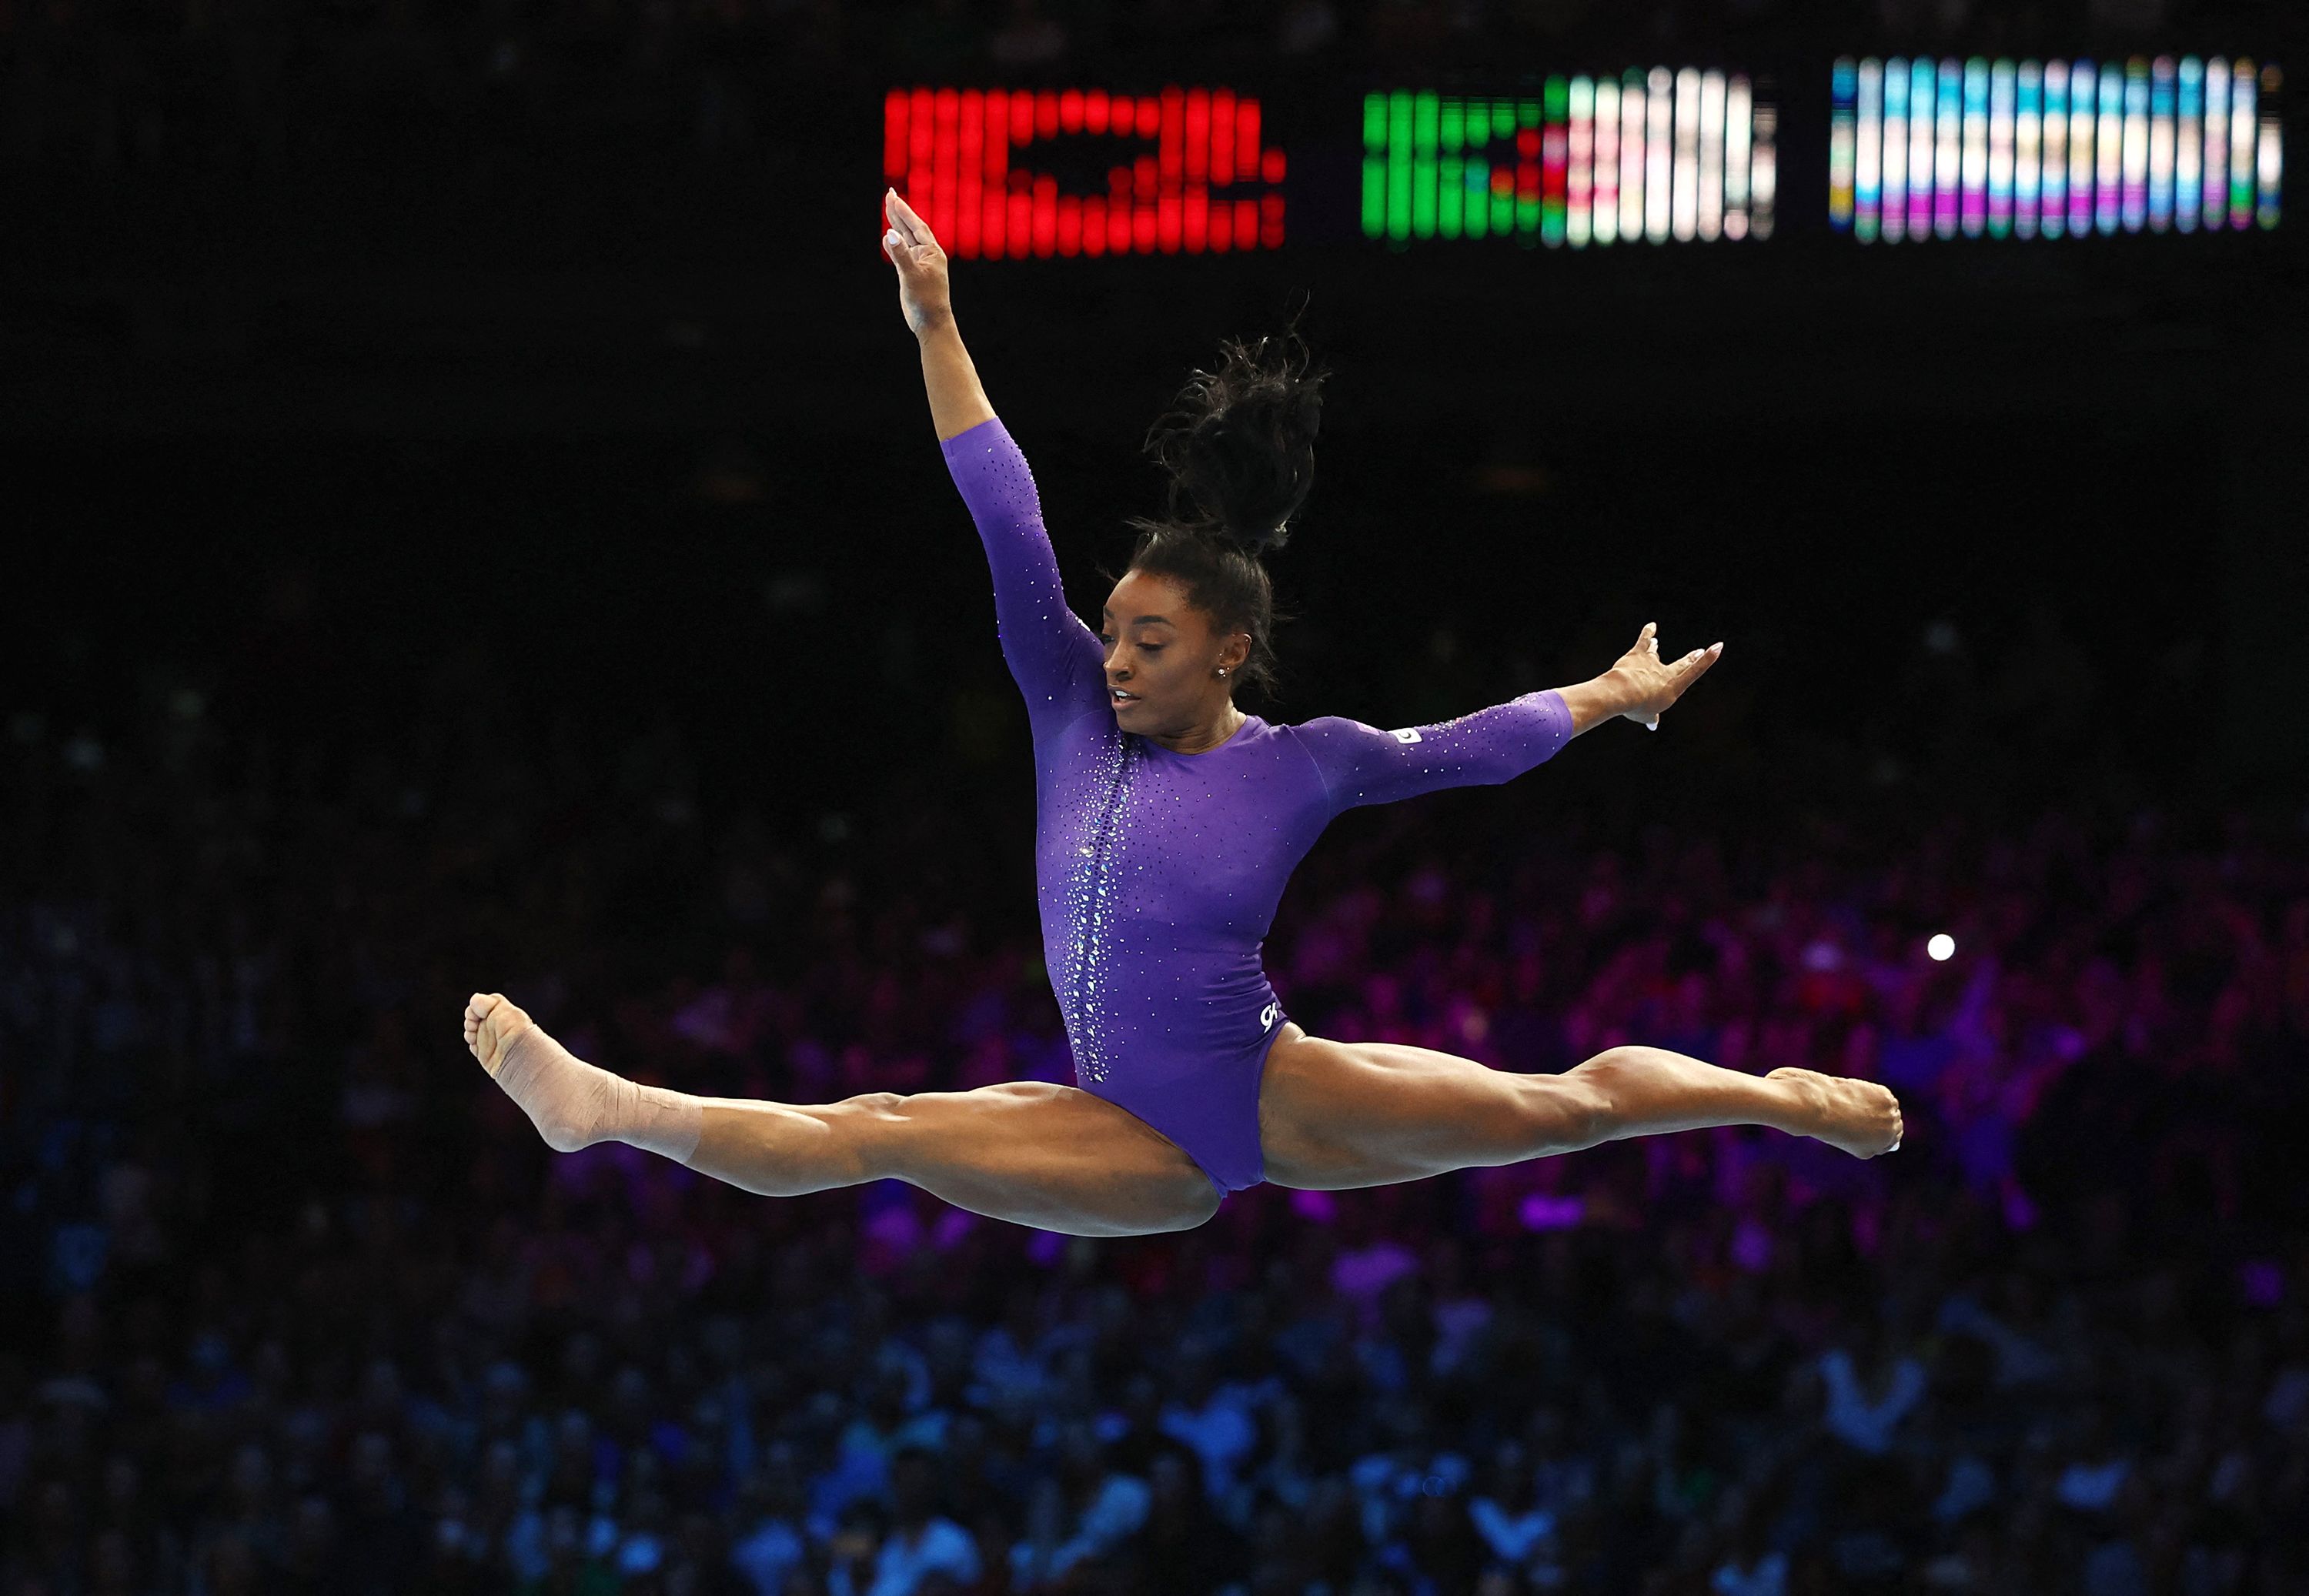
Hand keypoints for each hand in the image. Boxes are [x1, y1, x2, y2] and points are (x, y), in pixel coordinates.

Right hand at [881, 188, 952, 336]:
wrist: (932, 323)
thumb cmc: (927, 301)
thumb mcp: (911, 276)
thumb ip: (900, 254)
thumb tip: (889, 234)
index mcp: (932, 252)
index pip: (916, 226)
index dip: (904, 211)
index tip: (893, 196)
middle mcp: (927, 255)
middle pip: (911, 228)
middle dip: (899, 212)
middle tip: (889, 194)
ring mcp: (919, 264)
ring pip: (905, 240)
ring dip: (897, 225)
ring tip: (889, 208)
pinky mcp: (911, 273)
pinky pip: (901, 254)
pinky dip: (894, 244)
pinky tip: (888, 236)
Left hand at [1609, 622, 1721, 729]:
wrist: (1622, 692)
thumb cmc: (1636, 707)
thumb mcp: (1646, 716)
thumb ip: (1651, 717)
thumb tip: (1653, 724)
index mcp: (1672, 689)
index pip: (1694, 672)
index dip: (1707, 660)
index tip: (1717, 647)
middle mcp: (1665, 673)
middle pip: (1680, 663)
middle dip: (1691, 657)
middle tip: (1701, 650)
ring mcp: (1651, 662)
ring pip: (1655, 652)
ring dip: (1655, 648)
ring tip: (1657, 643)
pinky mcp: (1637, 654)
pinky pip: (1644, 640)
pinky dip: (1648, 632)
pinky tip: (1652, 626)